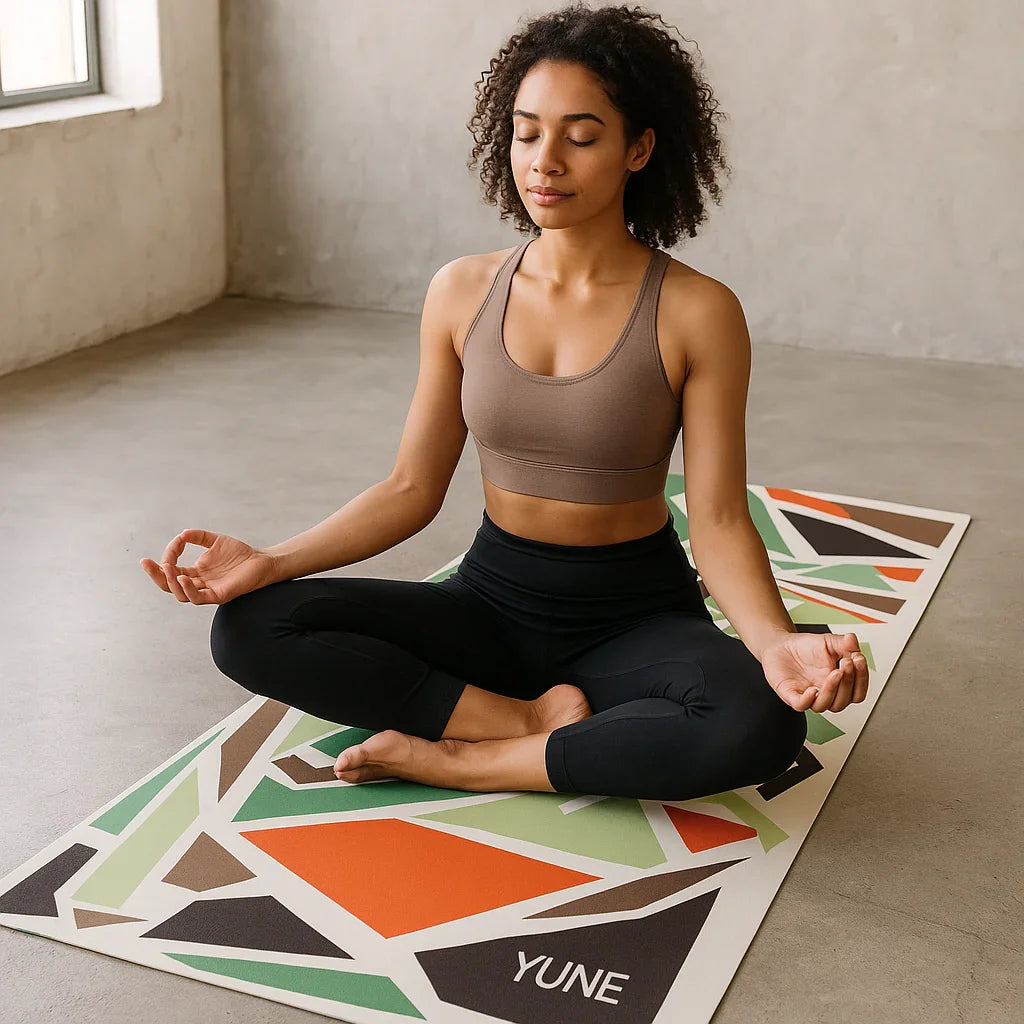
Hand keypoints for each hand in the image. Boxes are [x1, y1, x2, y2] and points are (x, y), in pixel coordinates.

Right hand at [140, 529, 277, 604]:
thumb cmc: (240, 553)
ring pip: (180, 594)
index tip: (175, 542)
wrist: (262, 561)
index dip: (168, 556)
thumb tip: (182, 534)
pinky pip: (198, 598)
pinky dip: (188, 589)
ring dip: (170, 582)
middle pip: (169, 585)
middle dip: (156, 575)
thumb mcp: (215, 541)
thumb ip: (198, 537)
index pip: (172, 569)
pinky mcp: (219, 595)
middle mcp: (198, 584)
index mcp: (195, 572)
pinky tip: (183, 577)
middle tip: (146, 563)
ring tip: (167, 567)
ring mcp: (208, 591)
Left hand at [761, 631, 868, 712]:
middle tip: (847, 663)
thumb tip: (853, 640)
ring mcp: (808, 695)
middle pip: (844, 701)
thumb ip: (843, 643)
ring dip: (833, 690)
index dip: (861, 679)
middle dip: (849, 682)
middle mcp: (824, 692)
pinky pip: (801, 705)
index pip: (857, 693)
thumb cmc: (805, 648)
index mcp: (838, 684)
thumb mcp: (828, 642)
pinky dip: (808, 700)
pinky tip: (813, 689)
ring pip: (825, 706)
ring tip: (835, 672)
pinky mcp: (790, 694)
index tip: (859, 659)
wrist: (781, 645)